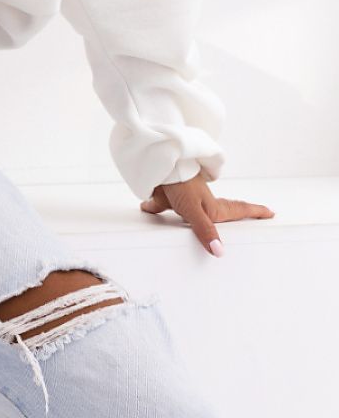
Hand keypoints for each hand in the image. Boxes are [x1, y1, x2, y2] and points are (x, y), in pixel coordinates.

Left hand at [140, 174, 274, 254]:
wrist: (158, 165)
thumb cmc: (181, 184)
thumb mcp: (195, 210)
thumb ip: (205, 231)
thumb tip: (219, 252)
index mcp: (212, 207)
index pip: (238, 211)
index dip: (254, 212)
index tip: (270, 212)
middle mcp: (201, 202)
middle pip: (221, 211)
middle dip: (234, 214)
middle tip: (250, 215)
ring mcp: (184, 198)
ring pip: (192, 210)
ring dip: (196, 216)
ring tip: (203, 223)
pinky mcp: (166, 195)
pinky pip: (162, 204)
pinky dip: (156, 206)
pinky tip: (147, 208)